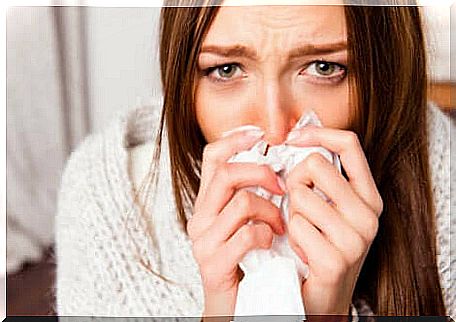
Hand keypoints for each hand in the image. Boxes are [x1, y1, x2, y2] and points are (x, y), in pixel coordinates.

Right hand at [187, 126, 285, 317]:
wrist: (237, 305)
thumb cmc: (248, 261)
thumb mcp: (248, 221)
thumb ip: (254, 194)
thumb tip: (278, 164)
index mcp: (209, 203)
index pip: (212, 157)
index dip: (235, 140)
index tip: (259, 135)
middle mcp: (200, 217)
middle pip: (227, 173)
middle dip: (261, 173)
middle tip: (282, 187)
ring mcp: (204, 240)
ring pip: (242, 202)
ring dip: (271, 211)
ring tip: (281, 225)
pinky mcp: (213, 262)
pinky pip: (247, 234)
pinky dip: (267, 235)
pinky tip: (272, 243)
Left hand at [284, 127, 382, 314]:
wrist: (322, 296)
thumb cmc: (320, 246)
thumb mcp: (329, 208)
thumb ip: (321, 179)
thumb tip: (294, 139)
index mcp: (368, 196)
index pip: (349, 144)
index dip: (318, 133)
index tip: (292, 138)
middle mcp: (368, 214)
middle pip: (315, 165)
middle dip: (295, 180)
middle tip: (296, 203)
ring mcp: (355, 238)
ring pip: (300, 195)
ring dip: (291, 213)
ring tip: (303, 232)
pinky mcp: (335, 260)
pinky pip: (296, 225)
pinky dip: (291, 236)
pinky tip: (302, 251)